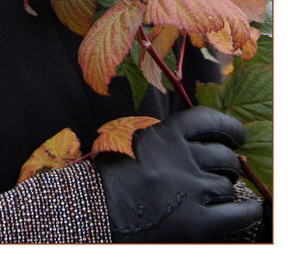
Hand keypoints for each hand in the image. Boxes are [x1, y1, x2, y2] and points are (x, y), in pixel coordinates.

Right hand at [93, 107, 261, 242]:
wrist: (94, 211)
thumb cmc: (111, 176)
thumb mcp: (137, 142)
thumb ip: (168, 138)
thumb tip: (203, 141)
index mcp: (165, 134)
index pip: (210, 120)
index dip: (230, 127)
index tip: (237, 135)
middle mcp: (182, 158)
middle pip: (224, 155)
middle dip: (227, 164)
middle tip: (221, 171)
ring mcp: (191, 190)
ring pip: (228, 184)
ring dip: (225, 189)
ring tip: (212, 195)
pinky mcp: (197, 223)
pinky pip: (237, 213)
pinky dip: (247, 211)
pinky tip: (247, 211)